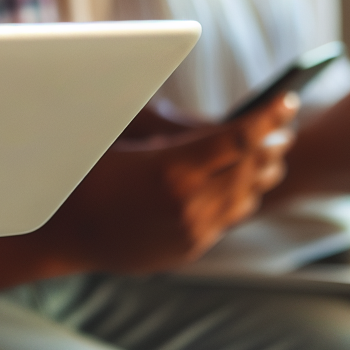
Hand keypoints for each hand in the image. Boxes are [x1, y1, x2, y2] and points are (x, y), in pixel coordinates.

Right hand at [40, 94, 298, 273]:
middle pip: (251, 168)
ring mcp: (190, 232)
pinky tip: (237, 184)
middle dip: (272, 144)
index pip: (240, 138)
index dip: (269, 117)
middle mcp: (188, 204)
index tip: (287, 100)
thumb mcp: (129, 140)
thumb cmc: (86, 173)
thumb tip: (223, 129)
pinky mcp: (187, 249)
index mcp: (172, 169)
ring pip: (245, 198)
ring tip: (270, 154)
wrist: (63, 232)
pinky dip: (238, 198)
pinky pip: (226, 221)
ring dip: (261, 174)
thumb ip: (179, 136)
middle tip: (284, 126)